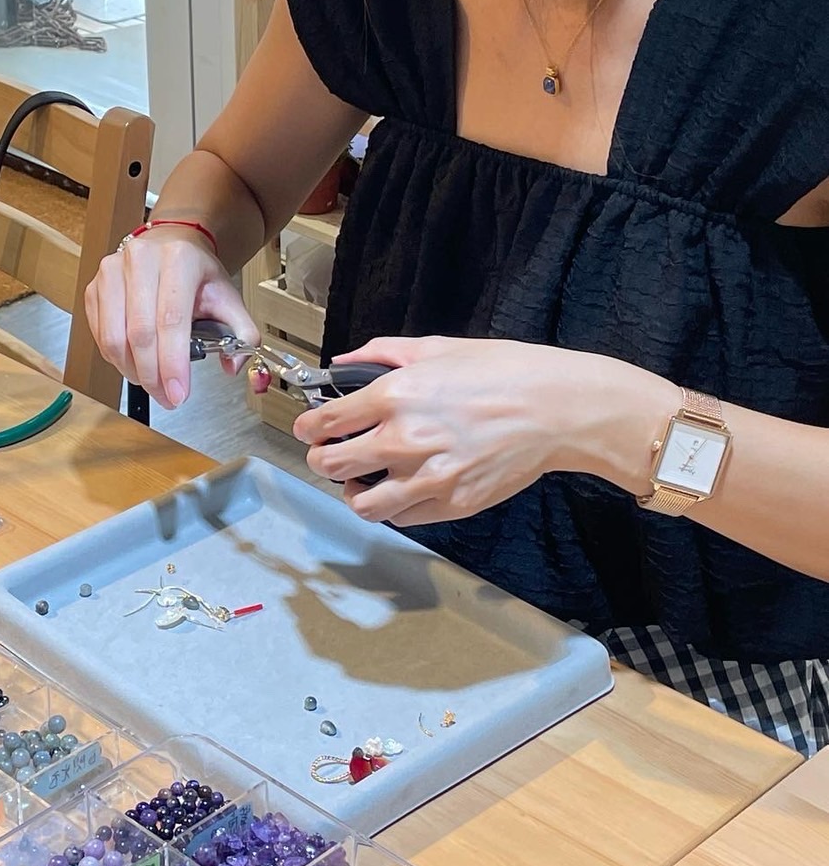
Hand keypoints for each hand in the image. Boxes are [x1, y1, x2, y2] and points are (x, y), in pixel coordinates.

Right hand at [85, 228, 258, 409]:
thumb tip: (235, 365)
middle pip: (140, 333)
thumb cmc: (195, 273)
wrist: (170, 245)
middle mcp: (141, 259)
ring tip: (152, 383)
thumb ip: (242, 332)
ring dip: (133, 371)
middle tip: (168, 397)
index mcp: (178, 258)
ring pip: (114, 338)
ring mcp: (112, 272)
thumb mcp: (228, 297)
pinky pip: (100, 336)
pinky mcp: (94, 287)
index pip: (171, 319)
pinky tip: (135, 364)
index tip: (179, 393)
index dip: (173, 362)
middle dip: (154, 376)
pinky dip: (117, 359)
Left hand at [295, 335, 676, 524]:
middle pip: (331, 465)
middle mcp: (403, 439)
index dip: (308, 428)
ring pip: (361, 503)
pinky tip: (398, 489)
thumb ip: (381, 353)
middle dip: (323, 459)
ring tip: (362, 480)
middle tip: (331, 453)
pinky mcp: (451, 504)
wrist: (557, 409)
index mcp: (394, 395)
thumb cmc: (501, 372)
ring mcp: (427, 477)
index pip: (324, 422)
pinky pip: (401, 518)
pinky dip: (391, 507)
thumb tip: (342, 362)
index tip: (310, 429)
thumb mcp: (436, 347)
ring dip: (353, 491)